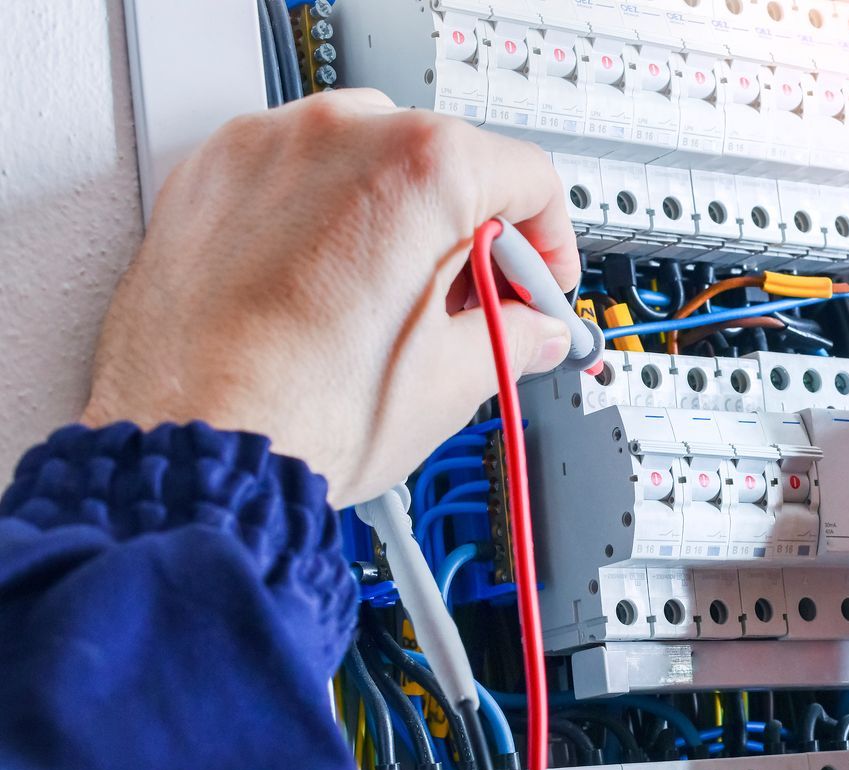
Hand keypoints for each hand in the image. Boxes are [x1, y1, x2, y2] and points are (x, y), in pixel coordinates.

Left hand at [82, 90, 579, 505]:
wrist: (194, 450)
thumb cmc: (303, 417)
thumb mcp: (453, 380)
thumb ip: (513, 337)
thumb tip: (530, 332)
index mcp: (420, 168)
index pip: (525, 176)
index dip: (548, 242)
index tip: (538, 283)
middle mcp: (338, 134)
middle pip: (442, 160)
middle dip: (468, 232)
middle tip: (474, 305)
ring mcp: (263, 149)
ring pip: (361, 159)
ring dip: (393, 218)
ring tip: (391, 303)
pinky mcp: (205, 179)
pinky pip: (289, 178)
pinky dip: (319, 219)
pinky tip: (325, 292)